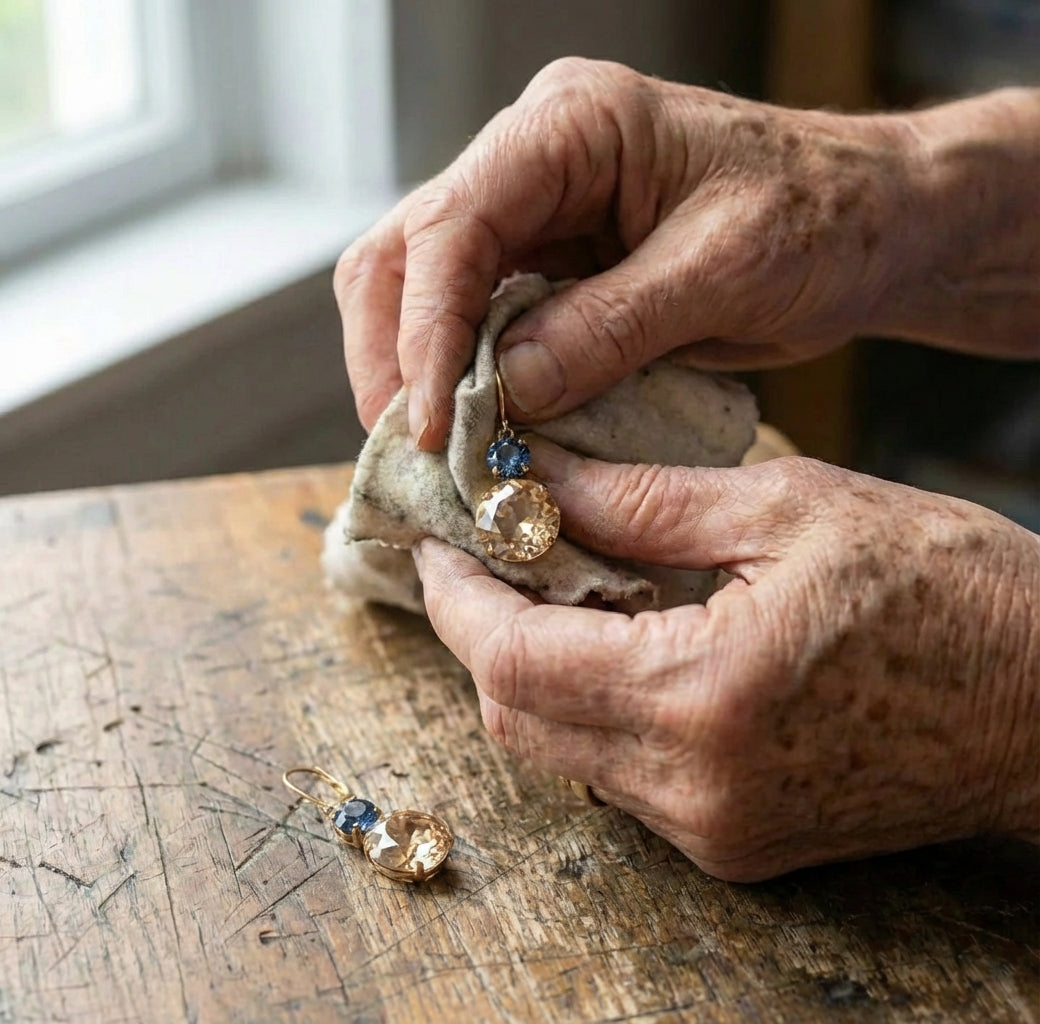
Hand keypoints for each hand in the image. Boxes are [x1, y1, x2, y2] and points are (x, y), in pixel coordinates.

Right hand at [335, 58, 922, 448]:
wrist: (868, 226)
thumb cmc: (820, 218)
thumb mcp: (721, 272)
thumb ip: (608, 328)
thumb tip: (504, 392)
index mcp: (571, 126)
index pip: (453, 225)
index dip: (426, 330)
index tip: (429, 424)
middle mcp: (534, 161)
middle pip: (406, 252)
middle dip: (394, 354)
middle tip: (412, 449)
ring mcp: (537, 214)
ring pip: (424, 289)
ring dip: (417, 371)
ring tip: (434, 452)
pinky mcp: (552, 266)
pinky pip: (479, 323)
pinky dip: (465, 380)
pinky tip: (477, 430)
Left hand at [412, 444, 1039, 879]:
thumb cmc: (947, 590)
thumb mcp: (790, 508)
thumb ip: (644, 500)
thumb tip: (542, 481)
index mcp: (704, 695)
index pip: (514, 660)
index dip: (456, 599)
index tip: (436, 542)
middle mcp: (695, 787)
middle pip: (516, 719)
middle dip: (481, 633)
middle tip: (486, 555)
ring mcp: (714, 829)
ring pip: (558, 750)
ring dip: (533, 667)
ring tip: (552, 585)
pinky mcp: (735, 841)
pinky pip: (615, 774)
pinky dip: (590, 704)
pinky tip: (617, 641)